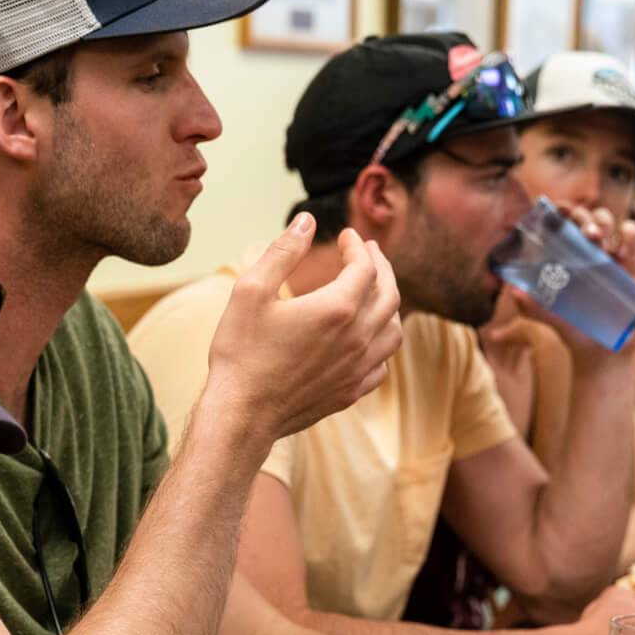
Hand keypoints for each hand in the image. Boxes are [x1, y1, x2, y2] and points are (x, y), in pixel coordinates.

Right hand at [207, 214, 403, 438]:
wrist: (243, 414)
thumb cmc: (241, 352)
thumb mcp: (252, 291)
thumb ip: (283, 252)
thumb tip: (307, 220)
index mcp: (337, 309)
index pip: (365, 266)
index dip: (358, 247)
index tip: (347, 236)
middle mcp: (357, 338)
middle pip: (389, 294)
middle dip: (382, 267)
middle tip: (371, 252)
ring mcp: (358, 368)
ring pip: (394, 329)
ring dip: (390, 303)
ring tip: (377, 290)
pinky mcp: (352, 391)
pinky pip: (383, 362)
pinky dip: (383, 341)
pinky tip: (369, 337)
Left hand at [515, 203, 634, 360]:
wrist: (600, 351)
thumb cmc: (573, 326)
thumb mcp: (550, 316)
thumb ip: (532, 306)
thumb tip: (513, 291)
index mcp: (567, 252)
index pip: (564, 219)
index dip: (562, 209)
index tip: (557, 213)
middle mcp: (589, 248)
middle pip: (588, 216)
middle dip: (586, 217)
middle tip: (585, 235)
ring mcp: (611, 255)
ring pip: (610, 222)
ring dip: (604, 223)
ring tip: (598, 242)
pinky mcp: (632, 266)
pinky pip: (631, 239)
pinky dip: (629, 233)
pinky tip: (623, 240)